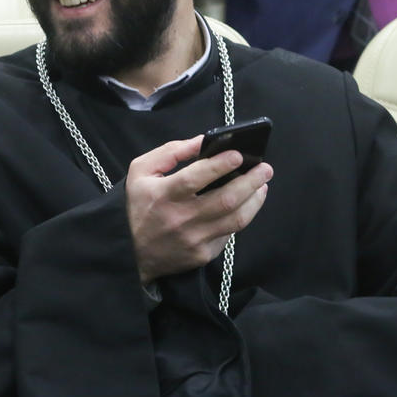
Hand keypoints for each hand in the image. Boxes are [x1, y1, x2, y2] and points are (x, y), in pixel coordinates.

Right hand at [126, 135, 272, 284]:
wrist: (131, 254)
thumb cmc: (138, 206)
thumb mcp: (141, 171)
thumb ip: (171, 152)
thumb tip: (203, 142)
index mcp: (163, 195)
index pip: (196, 178)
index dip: (220, 165)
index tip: (239, 154)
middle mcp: (181, 219)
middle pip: (226, 199)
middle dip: (251, 181)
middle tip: (265, 168)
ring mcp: (194, 239)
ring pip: (236, 219)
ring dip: (255, 200)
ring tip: (262, 185)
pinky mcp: (203, 254)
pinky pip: (229, 234)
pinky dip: (241, 217)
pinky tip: (245, 204)